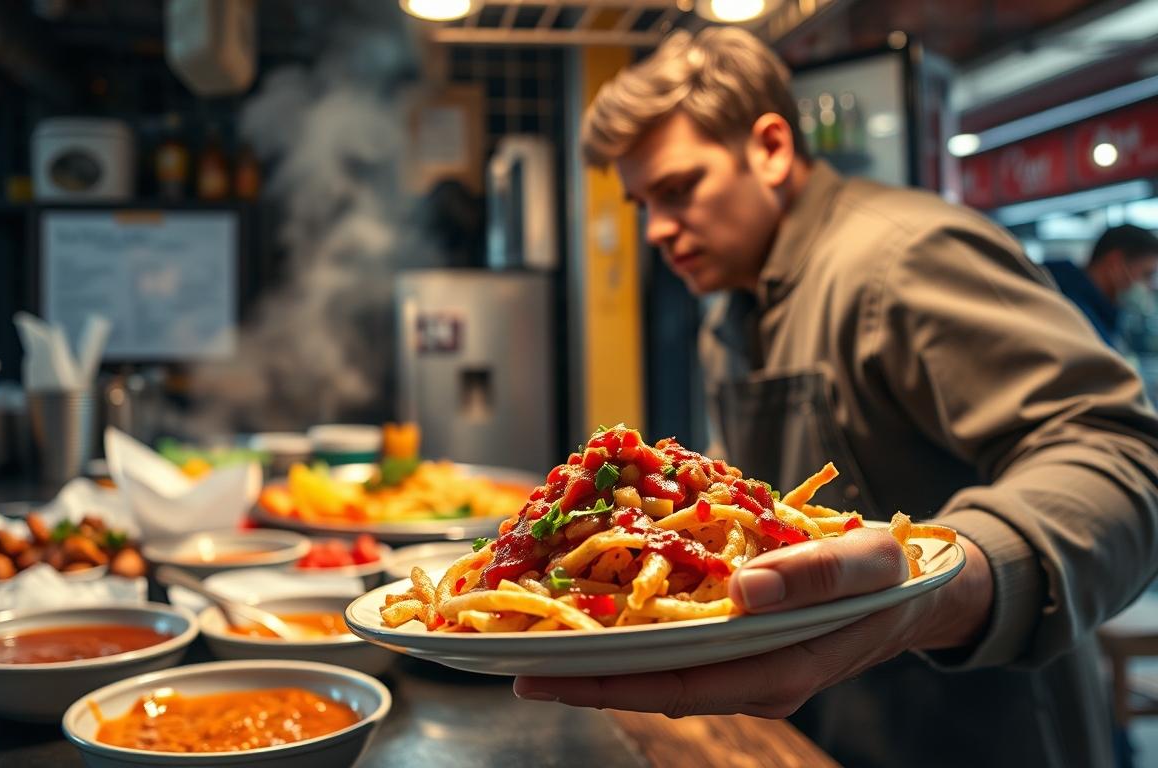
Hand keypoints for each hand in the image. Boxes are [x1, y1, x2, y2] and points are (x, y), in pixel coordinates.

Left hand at [513, 528, 991, 717]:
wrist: (915, 590)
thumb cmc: (890, 575)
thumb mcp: (864, 563)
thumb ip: (811, 575)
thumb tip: (744, 590)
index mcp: (777, 669)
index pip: (671, 684)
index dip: (604, 681)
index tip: (542, 673)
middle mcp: (751, 680)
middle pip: (651, 685)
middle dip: (583, 679)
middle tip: (513, 663)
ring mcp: (743, 669)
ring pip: (658, 672)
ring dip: (600, 662)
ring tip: (538, 645)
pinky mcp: (738, 649)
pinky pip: (673, 651)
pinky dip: (631, 639)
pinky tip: (596, 621)